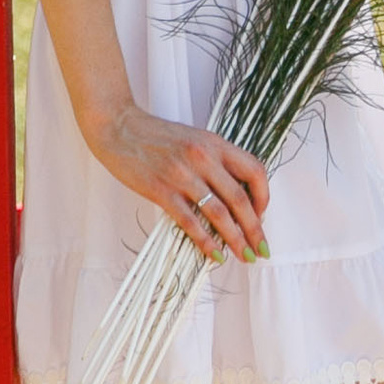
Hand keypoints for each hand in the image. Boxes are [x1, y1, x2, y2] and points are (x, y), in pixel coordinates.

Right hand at [90, 102, 270, 263]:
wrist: (120, 128)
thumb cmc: (158, 136)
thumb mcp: (196, 140)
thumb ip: (217, 162)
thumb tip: (237, 197)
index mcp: (216, 144)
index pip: (255, 171)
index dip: (263, 197)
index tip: (261, 216)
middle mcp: (203, 158)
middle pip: (240, 199)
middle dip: (254, 229)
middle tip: (261, 249)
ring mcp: (182, 175)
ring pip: (219, 213)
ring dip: (235, 239)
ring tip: (243, 256)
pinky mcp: (161, 190)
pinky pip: (190, 222)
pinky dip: (205, 242)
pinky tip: (215, 255)